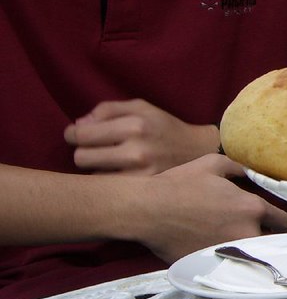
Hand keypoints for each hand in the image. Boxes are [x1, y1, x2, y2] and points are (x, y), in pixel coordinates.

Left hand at [64, 98, 220, 174]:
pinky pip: (111, 189)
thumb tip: (78, 124)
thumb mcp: (141, 107)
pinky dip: (110, 183)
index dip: (73, 134)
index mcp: (134, 125)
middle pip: (81, 158)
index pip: (81, 134)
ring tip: (109, 164)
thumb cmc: (166, 128)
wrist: (202, 152)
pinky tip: (119, 176)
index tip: (77, 136)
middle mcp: (137, 151)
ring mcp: (142, 175)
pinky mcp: (146, 191)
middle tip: (95, 151)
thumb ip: (107, 109)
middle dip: (84, 152)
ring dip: (97, 170)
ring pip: (93, 177)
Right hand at [127, 154, 286, 263]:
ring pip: (257, 257)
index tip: (271, 222)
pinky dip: (234, 263)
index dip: (277, 221)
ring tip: (245, 248)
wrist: (147, 210)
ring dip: (255, 252)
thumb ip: (239, 168)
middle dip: (269, 238)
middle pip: (273, 242)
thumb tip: (251, 172)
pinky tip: (228, 257)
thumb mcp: (211, 165)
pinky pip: (234, 267)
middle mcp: (247, 232)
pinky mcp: (215, 266)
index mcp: (251, 207)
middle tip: (259, 235)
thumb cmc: (178, 185)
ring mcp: (232, 252)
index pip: (282, 221)